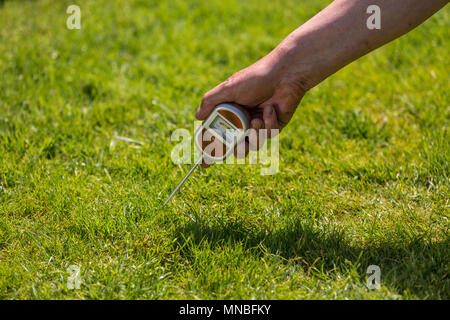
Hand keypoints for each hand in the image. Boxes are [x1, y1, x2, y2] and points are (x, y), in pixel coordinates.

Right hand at [196, 51, 306, 166]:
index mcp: (229, 112)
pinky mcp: (274, 126)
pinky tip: (271, 109)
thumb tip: (197, 116)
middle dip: (236, 149)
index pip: (216, 135)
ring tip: (256, 120)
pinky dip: (268, 123)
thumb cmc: (255, 77)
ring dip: (254, 135)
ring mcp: (258, 125)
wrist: (284, 75)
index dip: (210, 150)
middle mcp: (242, 120)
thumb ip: (211, 101)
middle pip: (234, 145)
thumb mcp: (229, 88)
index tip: (204, 163)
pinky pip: (267, 135)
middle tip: (238, 145)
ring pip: (252, 144)